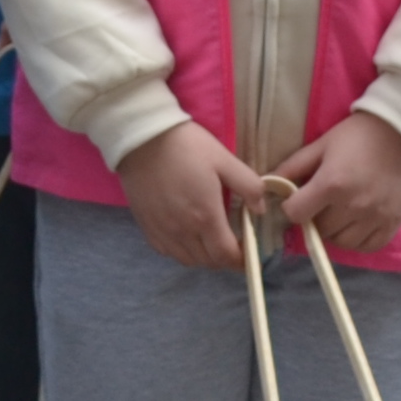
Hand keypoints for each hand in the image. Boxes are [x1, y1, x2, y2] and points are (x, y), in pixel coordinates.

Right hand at [116, 121, 267, 271]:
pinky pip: (168, 252)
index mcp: (205, 216)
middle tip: (233, 243)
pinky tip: (186, 235)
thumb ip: (249, 186)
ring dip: (204, 257)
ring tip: (211, 241)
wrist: (140, 138)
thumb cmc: (186, 146)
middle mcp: (182, 231)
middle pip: (209, 262)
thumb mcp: (224, 159)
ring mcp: (162, 231)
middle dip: (226, 258)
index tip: (250, 250)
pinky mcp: (147, 227)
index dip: (243, 259)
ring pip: (188, 260)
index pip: (227, 255)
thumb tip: (260, 210)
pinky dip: (182, 251)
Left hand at [266, 113, 400, 260]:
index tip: (299, 199)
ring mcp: (376, 217)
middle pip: (319, 230)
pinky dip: (357, 240)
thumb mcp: (321, 144)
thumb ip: (293, 166)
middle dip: (314, 219)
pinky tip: (356, 223)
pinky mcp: (393, 224)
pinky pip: (367, 246)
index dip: (292, 207)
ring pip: (342, 242)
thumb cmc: (359, 136)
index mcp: (332, 184)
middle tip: (322, 203)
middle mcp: (354, 206)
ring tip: (339, 213)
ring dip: (335, 232)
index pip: (296, 214)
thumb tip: (268, 183)